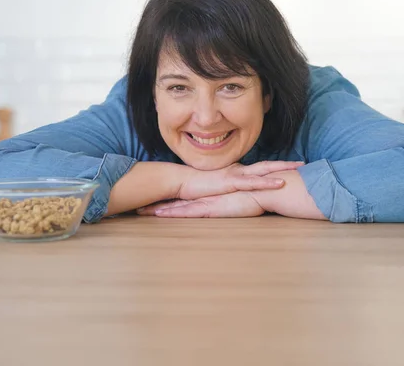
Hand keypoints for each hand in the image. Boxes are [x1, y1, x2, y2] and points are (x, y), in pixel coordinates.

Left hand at [137, 191, 264, 217]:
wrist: (265, 189)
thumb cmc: (256, 193)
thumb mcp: (240, 196)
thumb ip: (231, 197)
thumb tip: (228, 199)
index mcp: (209, 195)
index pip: (184, 198)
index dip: (169, 200)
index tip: (153, 203)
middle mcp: (204, 197)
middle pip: (175, 201)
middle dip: (156, 204)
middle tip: (138, 208)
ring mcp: (205, 202)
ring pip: (176, 207)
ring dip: (158, 210)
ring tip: (140, 212)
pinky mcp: (211, 208)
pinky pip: (187, 212)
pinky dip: (172, 212)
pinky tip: (158, 214)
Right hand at [177, 161, 303, 199]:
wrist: (182, 182)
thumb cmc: (197, 186)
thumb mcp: (217, 187)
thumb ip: (229, 188)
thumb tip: (237, 193)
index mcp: (237, 171)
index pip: (260, 168)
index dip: (276, 167)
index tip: (292, 166)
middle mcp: (239, 170)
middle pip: (267, 166)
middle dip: (285, 164)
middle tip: (303, 164)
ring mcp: (236, 174)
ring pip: (264, 170)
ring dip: (281, 169)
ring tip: (299, 168)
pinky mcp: (231, 182)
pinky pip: (252, 182)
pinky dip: (267, 182)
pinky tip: (279, 183)